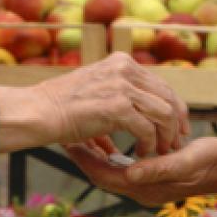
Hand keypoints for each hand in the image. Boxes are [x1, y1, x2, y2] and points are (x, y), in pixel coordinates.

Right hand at [0, 53, 187, 153]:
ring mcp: (122, 87)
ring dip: (165, 136)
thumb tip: (120, 136)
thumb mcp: (93, 92)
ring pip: (163, 113)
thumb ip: (114, 101)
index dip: (174, 107)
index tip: (177, 127)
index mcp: (121, 63)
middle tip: (176, 143)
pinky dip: (149, 144)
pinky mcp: (118, 106)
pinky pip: (147, 128)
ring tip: (160, 152)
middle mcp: (125, 70)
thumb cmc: (59, 107)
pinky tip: (143, 153)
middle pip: (168, 96)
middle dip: (177, 123)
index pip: (160, 84)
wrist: (39, 110)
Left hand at [65, 137, 216, 205]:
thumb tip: (131, 173)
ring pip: (110, 169)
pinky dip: (111, 152)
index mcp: (145, 187)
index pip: (105, 176)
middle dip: (84, 157)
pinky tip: (107, 136)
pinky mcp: (151, 173)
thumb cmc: (210, 162)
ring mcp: (145, 181)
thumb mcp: (185, 162)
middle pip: (102, 174)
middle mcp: (141, 187)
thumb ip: (159, 168)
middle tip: (66, 135)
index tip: (69, 142)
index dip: (85, 161)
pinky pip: (122, 164)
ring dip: (96, 153)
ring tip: (81, 133)